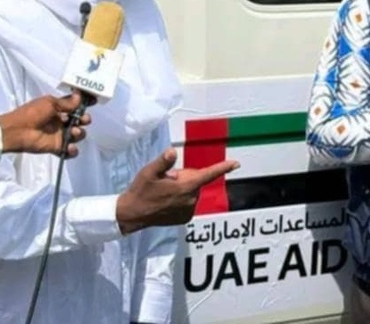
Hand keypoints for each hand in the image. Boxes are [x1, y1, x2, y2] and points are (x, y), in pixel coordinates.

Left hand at [0, 94, 89, 156]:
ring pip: (77, 135)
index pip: (74, 106)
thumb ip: (66, 103)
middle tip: (83, 120)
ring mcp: (59, 135)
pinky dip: (72, 150)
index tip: (93, 101)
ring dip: (79, 133)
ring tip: (74, 132)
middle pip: (79, 121)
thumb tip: (79, 97)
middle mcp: (60, 121)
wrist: (17, 131)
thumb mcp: (49, 103)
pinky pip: (69, 150)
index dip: (84, 104)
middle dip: (84, 120)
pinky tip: (70, 147)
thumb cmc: (32, 113)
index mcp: (58, 109)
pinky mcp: (56, 147)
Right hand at [116, 148, 238, 234]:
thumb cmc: (141, 190)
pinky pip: (188, 201)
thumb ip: (163, 162)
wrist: (133, 214)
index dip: (223, 167)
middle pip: (195, 179)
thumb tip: (173, 151)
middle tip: (165, 180)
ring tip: (163, 191)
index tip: (236, 163)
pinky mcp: (185, 218)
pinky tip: (166, 200)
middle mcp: (191, 200)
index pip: (208, 174)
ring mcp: (188, 211)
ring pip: (191, 190)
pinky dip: (180, 198)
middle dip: (184, 176)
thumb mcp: (149, 172)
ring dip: (182, 187)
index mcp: (185, 187)